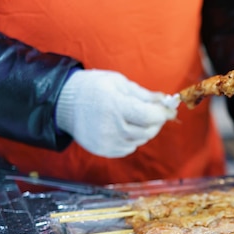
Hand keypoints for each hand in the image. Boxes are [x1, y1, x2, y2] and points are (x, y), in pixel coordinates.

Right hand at [56, 69, 177, 157]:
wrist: (62, 102)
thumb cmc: (93, 87)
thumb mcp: (119, 82)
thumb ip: (145, 94)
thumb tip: (166, 100)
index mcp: (115, 106)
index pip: (150, 116)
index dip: (164, 114)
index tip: (170, 110)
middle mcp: (111, 127)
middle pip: (148, 131)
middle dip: (156, 122)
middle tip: (154, 112)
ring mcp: (106, 141)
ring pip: (140, 141)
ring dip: (144, 130)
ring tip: (134, 117)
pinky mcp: (103, 150)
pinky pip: (129, 148)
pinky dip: (132, 139)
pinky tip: (123, 127)